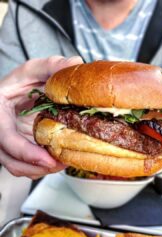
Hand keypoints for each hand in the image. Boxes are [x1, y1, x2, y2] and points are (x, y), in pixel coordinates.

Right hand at [0, 56, 82, 178]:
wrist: (15, 94)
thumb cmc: (20, 83)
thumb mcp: (34, 70)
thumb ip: (52, 66)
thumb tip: (76, 63)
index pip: (5, 138)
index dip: (25, 152)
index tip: (47, 160)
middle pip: (11, 160)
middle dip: (36, 167)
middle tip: (61, 164)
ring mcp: (5, 144)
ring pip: (17, 167)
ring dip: (40, 170)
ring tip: (62, 164)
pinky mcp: (14, 151)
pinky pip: (24, 167)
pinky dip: (39, 168)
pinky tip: (55, 162)